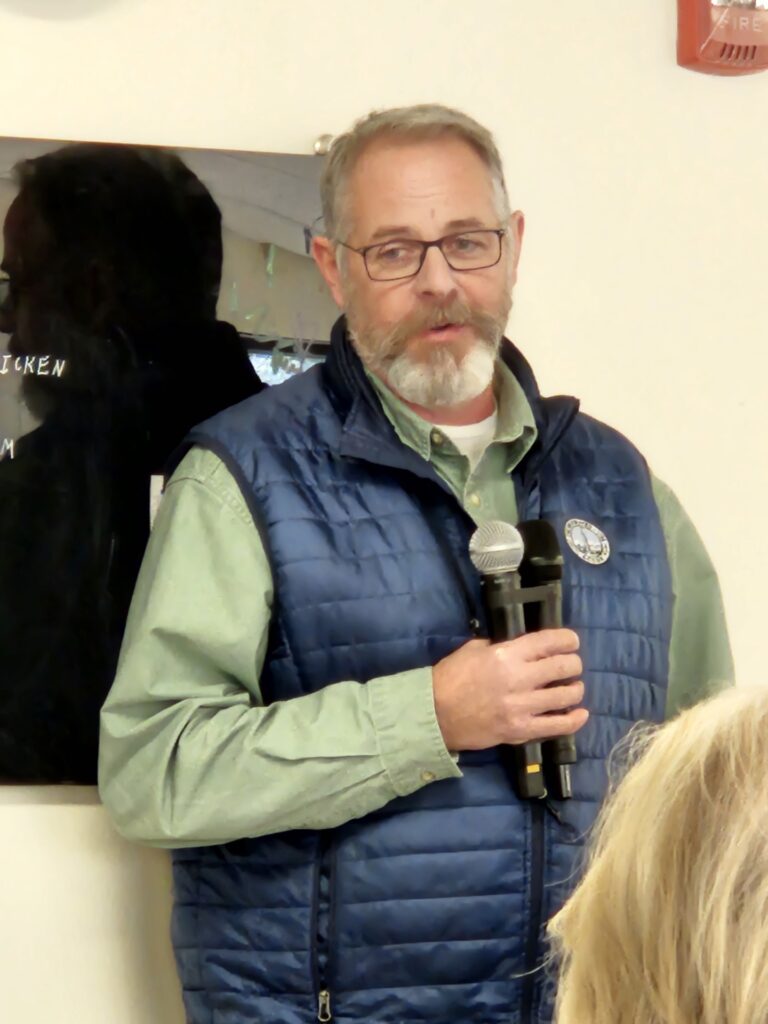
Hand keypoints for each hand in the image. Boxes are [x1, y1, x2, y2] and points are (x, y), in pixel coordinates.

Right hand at [432, 629, 586, 751]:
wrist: (434, 715)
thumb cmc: (450, 677)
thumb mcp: (473, 649)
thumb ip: (500, 646)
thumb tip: (521, 648)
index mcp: (506, 654)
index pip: (549, 641)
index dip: (568, 639)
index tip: (572, 641)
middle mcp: (519, 678)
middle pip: (564, 667)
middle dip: (573, 663)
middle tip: (571, 666)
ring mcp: (522, 707)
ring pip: (567, 695)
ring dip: (575, 689)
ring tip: (572, 688)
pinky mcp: (521, 731)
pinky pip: (558, 726)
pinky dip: (574, 719)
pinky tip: (580, 713)